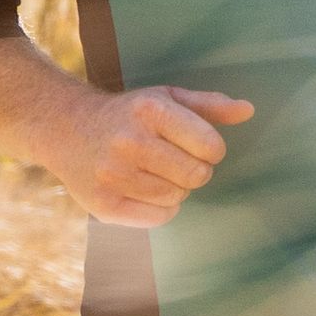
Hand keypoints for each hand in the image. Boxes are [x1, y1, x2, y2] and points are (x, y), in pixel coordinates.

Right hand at [49, 83, 253, 226]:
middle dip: (194, 170)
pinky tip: (142, 188)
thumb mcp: (166, 97)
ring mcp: (114, 175)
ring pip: (178, 198)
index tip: (196, 145)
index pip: (210, 146)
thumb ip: (209, 105)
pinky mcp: (103, 205)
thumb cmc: (129, 114)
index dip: (211, 149)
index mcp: (151, 110)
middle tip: (174, 160)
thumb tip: (248, 111)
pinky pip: (158, 218)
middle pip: (197, 176)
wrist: (67, 128)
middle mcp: (131, 142)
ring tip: (154, 172)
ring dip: (175, 188)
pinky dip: (160, 208)